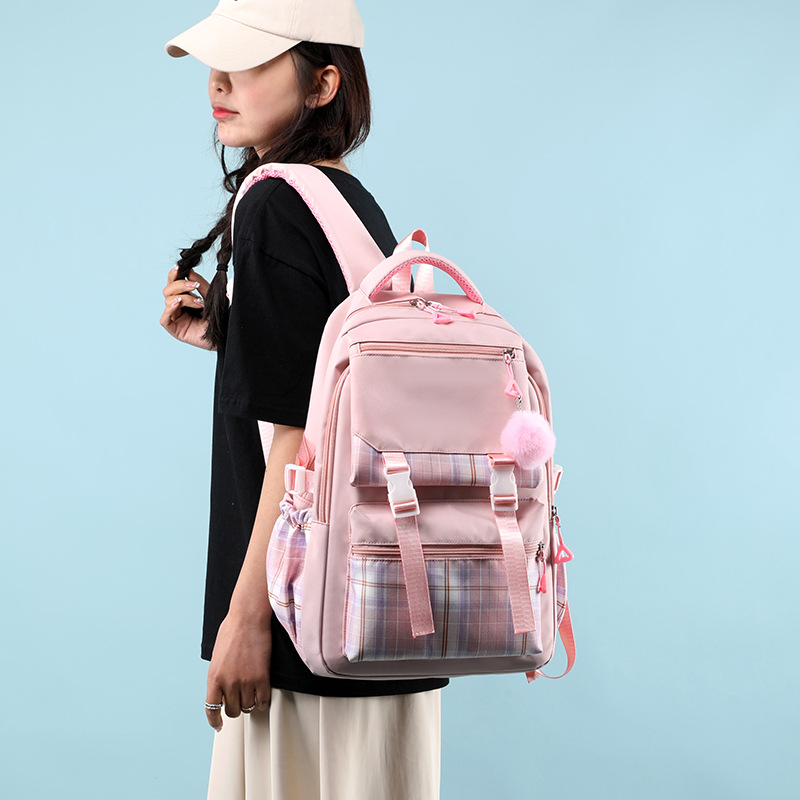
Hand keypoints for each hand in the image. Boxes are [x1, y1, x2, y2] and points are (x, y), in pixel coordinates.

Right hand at [160, 267, 213, 349]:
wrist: (225, 334)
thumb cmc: (218, 317)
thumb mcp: (210, 297)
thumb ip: (200, 284)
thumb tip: (189, 270)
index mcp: (184, 298)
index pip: (173, 284)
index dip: (173, 275)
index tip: (179, 268)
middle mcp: (177, 308)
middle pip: (168, 290)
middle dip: (181, 285)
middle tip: (195, 286)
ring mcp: (175, 318)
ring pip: (168, 301)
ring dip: (184, 298)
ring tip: (199, 303)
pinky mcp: (175, 330)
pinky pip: (164, 319)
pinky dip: (170, 309)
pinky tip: (178, 303)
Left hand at [205, 611, 271, 731]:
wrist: (248, 617)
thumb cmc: (232, 630)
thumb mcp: (217, 656)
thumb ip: (219, 674)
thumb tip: (222, 689)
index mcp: (213, 677)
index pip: (211, 708)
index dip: (214, 720)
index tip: (218, 725)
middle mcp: (228, 683)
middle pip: (232, 711)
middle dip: (236, 707)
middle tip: (241, 699)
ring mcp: (245, 681)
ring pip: (248, 707)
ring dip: (250, 703)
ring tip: (253, 694)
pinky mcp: (262, 677)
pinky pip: (263, 701)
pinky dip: (264, 701)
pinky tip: (264, 696)